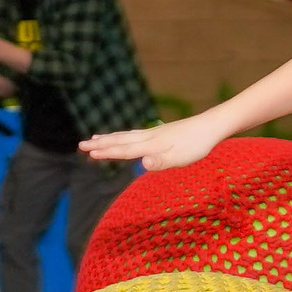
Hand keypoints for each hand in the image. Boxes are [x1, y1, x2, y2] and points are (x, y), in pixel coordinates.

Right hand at [81, 111, 224, 171]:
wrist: (210, 126)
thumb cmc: (196, 145)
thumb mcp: (181, 158)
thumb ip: (160, 162)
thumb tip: (142, 164)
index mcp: (151, 145)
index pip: (124, 150)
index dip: (106, 152)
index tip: (89, 153)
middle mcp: (149, 137)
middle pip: (120, 140)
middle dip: (100, 144)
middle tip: (80, 145)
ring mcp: (154, 133)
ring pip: (126, 135)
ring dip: (109, 138)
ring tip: (94, 138)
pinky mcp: (160, 132)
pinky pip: (135, 133)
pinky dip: (123, 135)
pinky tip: (124, 136)